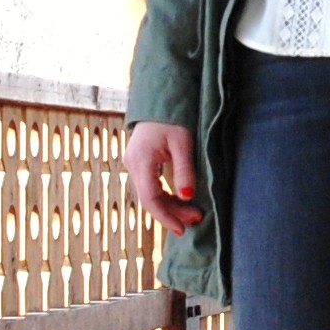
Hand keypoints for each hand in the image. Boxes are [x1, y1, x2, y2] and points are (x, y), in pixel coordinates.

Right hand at [124, 120, 199, 234]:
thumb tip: (187, 196)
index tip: (182, 228)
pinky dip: (165, 196)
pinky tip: (181, 200)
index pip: (150, 198)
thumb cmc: (173, 118)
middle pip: (150, 199)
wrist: (160, 101)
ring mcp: (133, 164)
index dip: (166, 216)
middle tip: (197, 218)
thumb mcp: (183, 143)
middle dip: (172, 212)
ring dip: (170, 205)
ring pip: (150, 194)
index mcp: (141, 160)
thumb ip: (184, 170)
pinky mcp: (139, 163)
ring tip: (193, 212)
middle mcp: (132, 165)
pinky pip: (150, 186)